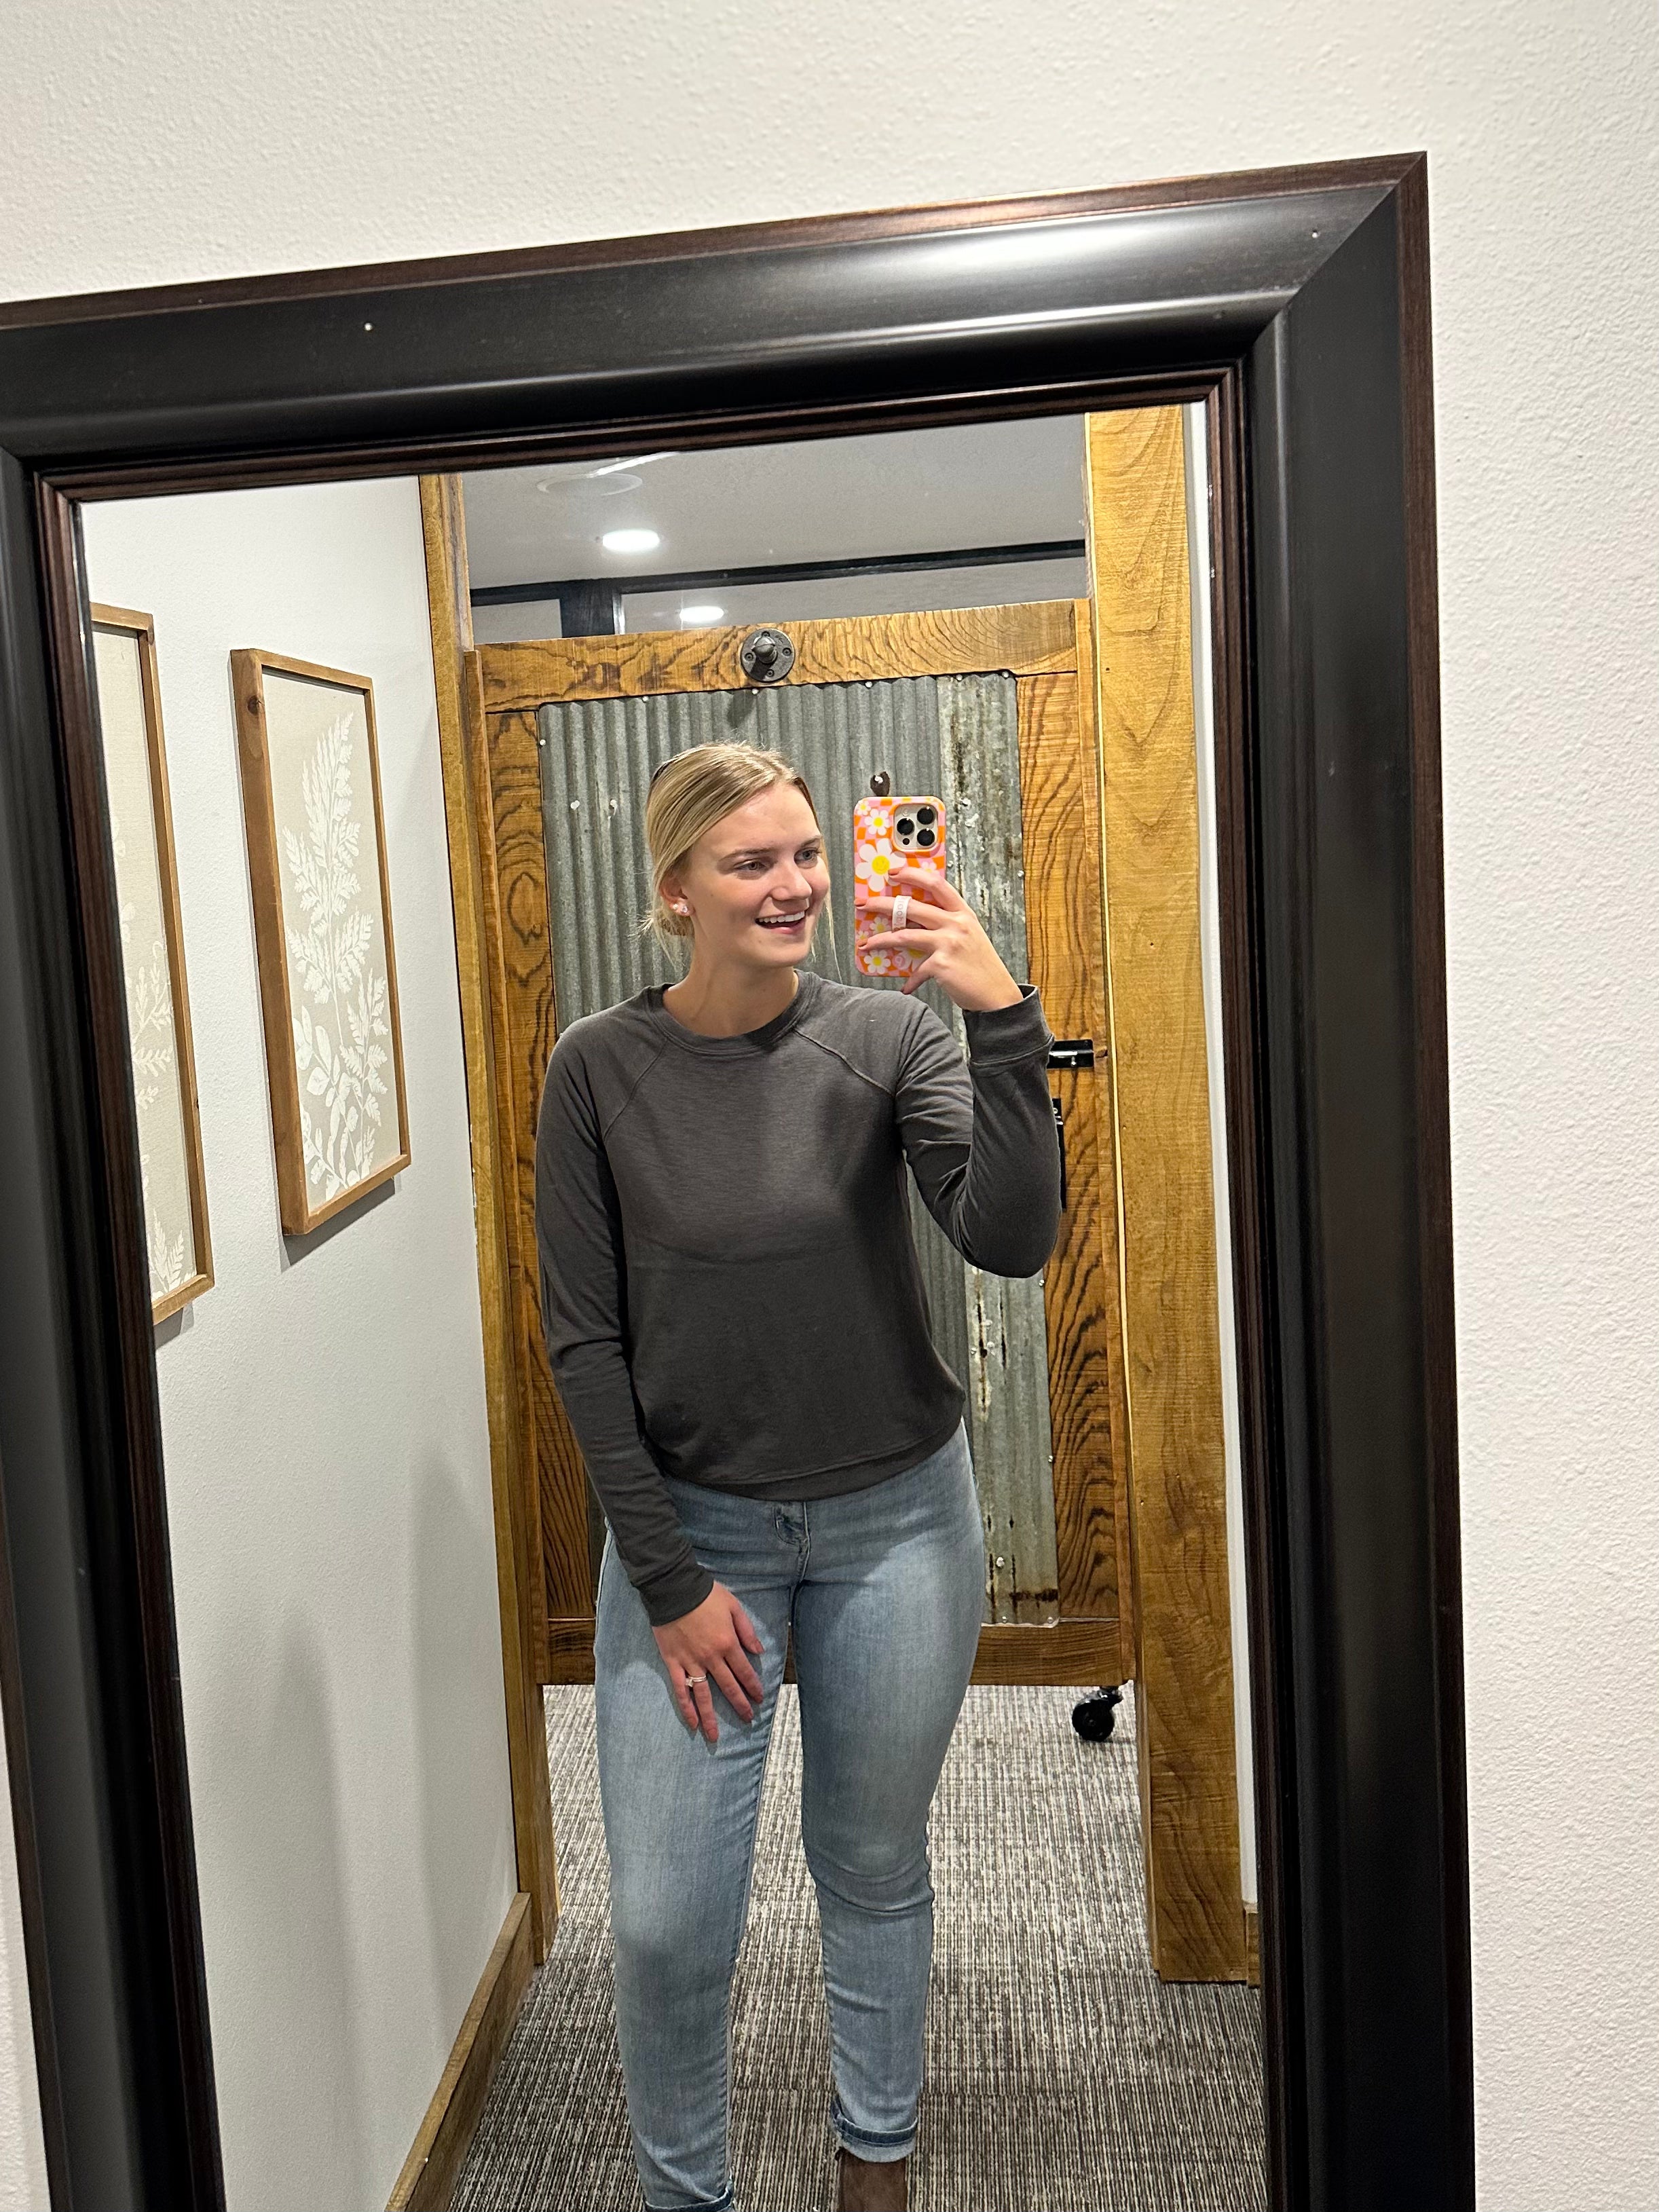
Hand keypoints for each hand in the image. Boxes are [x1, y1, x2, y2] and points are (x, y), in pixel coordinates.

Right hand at [652, 1582, 765, 1742]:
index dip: (753, 1686)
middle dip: (739, 1704)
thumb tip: (759, 1650)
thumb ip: (746, 1630)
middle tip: (747, 1718)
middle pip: (728, 1686)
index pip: (744, 1671)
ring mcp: (691, 1662)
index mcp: (728, 1643)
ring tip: (716, 1736)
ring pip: (704, 1695)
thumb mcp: (733, 1606)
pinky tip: (692, 1723)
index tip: (760, 1698)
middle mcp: (711, 1657)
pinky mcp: (673, 1663)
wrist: (674, 1588)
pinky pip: (681, 1689)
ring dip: (711, 1717)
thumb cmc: (705, 1595)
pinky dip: (686, 1707)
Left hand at [856, 865, 1023, 1008]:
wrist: (996, 995)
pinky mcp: (941, 964)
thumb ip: (947, 925)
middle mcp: (955, 924)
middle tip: (864, 904)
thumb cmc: (982, 967)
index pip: (936, 884)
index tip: (894, 871)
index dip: (912, 874)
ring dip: (880, 939)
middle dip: (882, 904)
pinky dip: (909, 980)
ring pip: (903, 935)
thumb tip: (915, 922)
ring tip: (865, 943)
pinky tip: (905, 986)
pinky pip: (915, 970)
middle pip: (911, 906)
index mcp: (962, 913)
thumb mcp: (969, 936)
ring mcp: (948, 943)